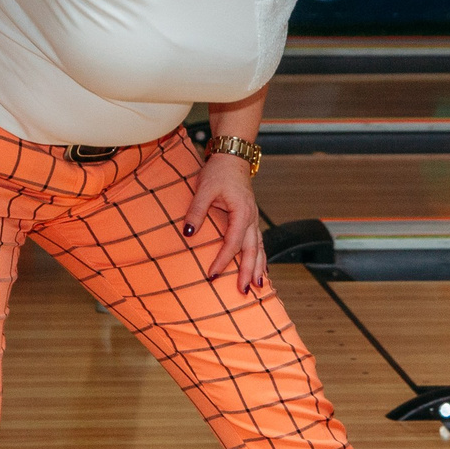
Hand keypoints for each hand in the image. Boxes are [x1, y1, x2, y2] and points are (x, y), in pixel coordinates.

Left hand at [182, 149, 266, 294]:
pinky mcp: (251, 218)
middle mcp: (252, 218)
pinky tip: (261, 269)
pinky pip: (259, 242)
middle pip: (252, 250)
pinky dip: (261, 257)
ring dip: (258, 267)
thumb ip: (196, 211)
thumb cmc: (218, 172)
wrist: (233, 157)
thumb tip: (188, 234)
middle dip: (248, 272)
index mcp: (242, 212)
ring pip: (260, 247)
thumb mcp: (203, 189)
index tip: (212, 275)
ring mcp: (254, 218)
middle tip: (243, 291)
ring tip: (257, 287)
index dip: (223, 260)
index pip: (233, 243)